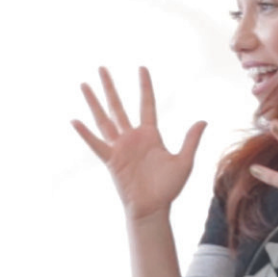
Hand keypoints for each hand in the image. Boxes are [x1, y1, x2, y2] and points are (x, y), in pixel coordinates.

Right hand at [72, 67, 206, 222]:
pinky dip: (85, 134)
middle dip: (110, 87)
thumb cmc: (168, 188)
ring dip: (94, 102)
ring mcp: (120, 148)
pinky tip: (75, 120)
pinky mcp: (112, 161)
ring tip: (84, 85)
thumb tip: (203, 121)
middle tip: (102, 68)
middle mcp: (132, 138)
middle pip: (118, 106)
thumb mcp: (184, 162)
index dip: (145, 86)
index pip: (146, 104)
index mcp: (150, 135)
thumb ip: (190, 140)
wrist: (154, 208)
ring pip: (104, 120)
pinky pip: (96, 145)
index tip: (141, 68)